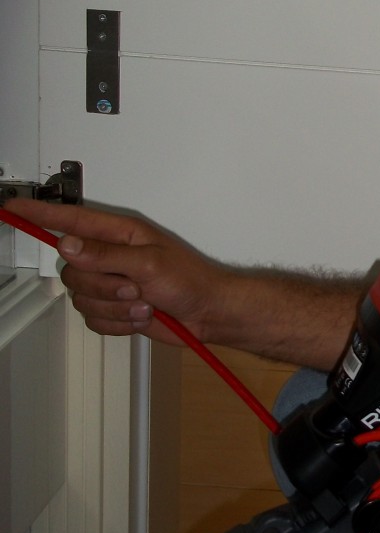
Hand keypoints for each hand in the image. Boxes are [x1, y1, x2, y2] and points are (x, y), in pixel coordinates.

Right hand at [2, 197, 228, 345]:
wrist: (207, 314)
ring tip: (144, 304)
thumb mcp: (150, 264)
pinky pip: (93, 319)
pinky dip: (118, 323)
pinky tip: (140, 317)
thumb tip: (68, 243)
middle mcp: (110, 256)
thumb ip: (106, 255)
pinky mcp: (113, 308)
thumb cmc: (191, 281)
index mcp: (120, 234)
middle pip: (72, 270)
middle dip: (102, 286)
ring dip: (115, 307)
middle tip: (134, 289)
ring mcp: (111, 283)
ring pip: (81, 298)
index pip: (70, 220)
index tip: (12, 209)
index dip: (39, 214)